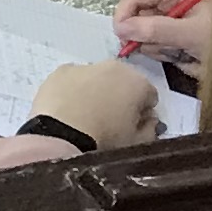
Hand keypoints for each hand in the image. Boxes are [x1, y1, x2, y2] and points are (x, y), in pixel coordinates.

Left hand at [28, 59, 163, 147]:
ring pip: (96, 78)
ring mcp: (84, 67)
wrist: (61, 137)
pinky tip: (67, 109)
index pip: (149, 95)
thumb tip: (149, 120)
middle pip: (123, 82)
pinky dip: (72, 91)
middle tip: (109, 121)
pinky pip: (72, 80)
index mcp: (138, 83)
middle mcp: (113, 67)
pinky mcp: (60, 71)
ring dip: (95, 91)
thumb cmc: (105, 141)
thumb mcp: (137, 143)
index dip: (143, 112)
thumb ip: (150, 129)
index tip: (134, 125)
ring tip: (85, 117)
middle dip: (120, 97)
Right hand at [111, 0, 211, 55]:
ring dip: (161, 48)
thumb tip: (121, 28)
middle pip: (138, 16)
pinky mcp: (177, 33)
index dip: (123, 17)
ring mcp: (174, 17)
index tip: (124, 41)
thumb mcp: (192, 33)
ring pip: (147, 34)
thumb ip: (156, 29)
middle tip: (170, 49)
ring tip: (183, 53)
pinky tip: (186, 56)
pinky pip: (160, 45)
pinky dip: (169, 54)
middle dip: (149, 37)